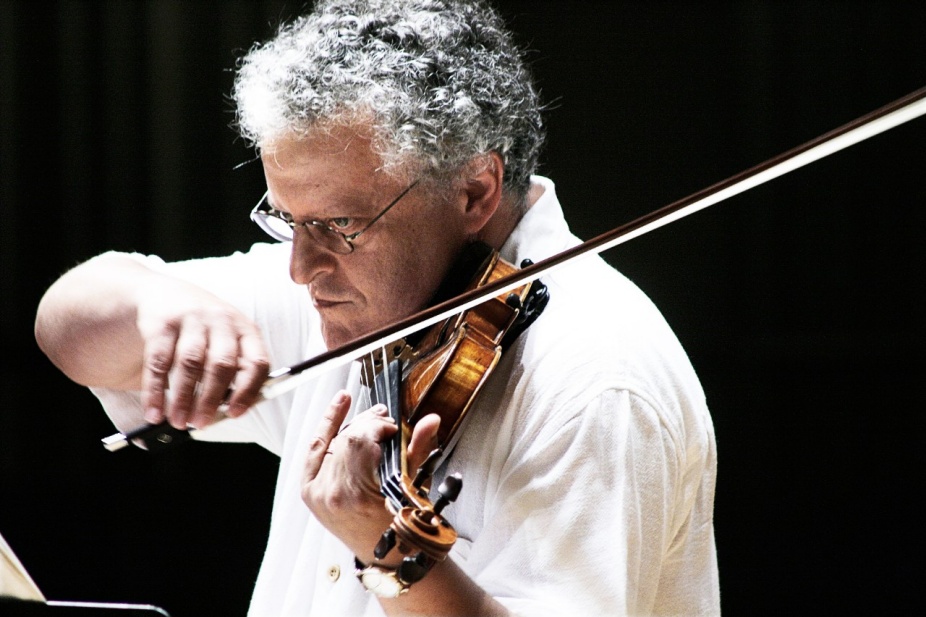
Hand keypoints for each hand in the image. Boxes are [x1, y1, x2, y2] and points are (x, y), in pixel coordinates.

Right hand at [136, 276, 269, 428]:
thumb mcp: (226, 342)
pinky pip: (159, 361)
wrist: (164, 294)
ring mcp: (192, 319)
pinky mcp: (162, 322)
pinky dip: (155, 391)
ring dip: (184, 398)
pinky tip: (154, 411)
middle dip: (211, 399)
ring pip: (190, 363)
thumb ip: (232, 372)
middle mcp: (222, 321)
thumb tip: (226, 414)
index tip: (234, 414)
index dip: (248, 391)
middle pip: (222, 364)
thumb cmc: (204, 330)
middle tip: (201, 424)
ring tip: (178, 421)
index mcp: (246, 330)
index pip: (256, 362)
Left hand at [301, 391, 440, 564]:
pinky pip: (315, 450)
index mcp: (357, 493)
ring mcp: (317, 493)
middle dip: (367, 424)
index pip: (360, 441)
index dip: (378, 426)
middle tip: (384, 420)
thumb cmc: (402, 524)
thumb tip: (430, 419)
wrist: (385, 555)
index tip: (394, 428)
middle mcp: (332, 493)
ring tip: (369, 418)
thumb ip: (419, 447)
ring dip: (351, 426)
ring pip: (332, 442)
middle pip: (345, 439)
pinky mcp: (309, 492)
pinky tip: (338, 407)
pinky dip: (326, 429)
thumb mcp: (413, 485)